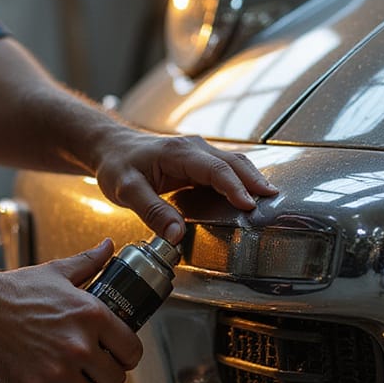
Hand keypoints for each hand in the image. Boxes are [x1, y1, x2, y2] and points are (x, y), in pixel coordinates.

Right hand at [0, 239, 142, 382]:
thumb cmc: (14, 289)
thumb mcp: (56, 271)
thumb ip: (89, 261)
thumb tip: (109, 246)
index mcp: (93, 316)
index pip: (132, 351)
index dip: (125, 357)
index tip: (114, 357)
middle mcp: (81, 344)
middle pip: (115, 380)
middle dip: (102, 377)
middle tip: (88, 371)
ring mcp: (59, 369)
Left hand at [93, 131, 278, 243]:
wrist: (111, 147)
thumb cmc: (118, 165)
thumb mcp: (127, 191)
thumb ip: (153, 212)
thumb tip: (176, 235)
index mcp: (178, 153)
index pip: (215, 169)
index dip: (234, 187)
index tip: (249, 205)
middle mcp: (193, 148)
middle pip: (232, 161)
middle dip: (254, 179)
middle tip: (272, 199)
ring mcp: (198, 152)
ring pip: (233, 162)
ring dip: (251, 178)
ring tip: (268, 197)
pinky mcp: (199, 161)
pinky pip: (225, 167)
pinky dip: (240, 179)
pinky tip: (249, 193)